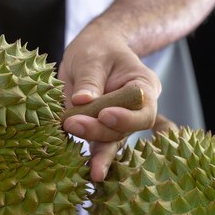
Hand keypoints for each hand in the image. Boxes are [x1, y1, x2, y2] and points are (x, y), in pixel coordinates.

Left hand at [60, 22, 161, 181]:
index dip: (126, 118)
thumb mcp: (93, 56)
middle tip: (73, 123)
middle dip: (99, 131)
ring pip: (108, 143)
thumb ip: (90, 78)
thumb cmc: (98, 49)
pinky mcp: (97, 132)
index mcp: (143, 89)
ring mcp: (116, 125)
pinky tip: (72, 165)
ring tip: (70, 138)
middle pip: (123, 131)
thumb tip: (82, 100)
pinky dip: (81, 155)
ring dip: (90, 146)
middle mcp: (134, 112)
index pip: (144, 112)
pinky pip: (92, 147)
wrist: (93, 51)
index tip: (105, 114)